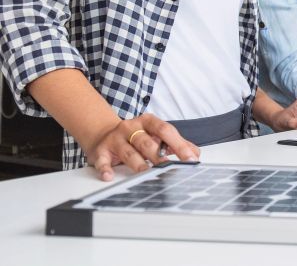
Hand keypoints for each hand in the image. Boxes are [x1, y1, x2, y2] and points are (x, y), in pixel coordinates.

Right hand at [85, 114, 199, 181]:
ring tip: (147, 173)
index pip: (166, 130)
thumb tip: (195, 153)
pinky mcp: (101, 150)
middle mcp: (131, 127)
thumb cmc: (136, 136)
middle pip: (147, 142)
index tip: (190, 158)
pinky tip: (109, 176)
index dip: (179, 144)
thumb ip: (174, 144)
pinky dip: (105, 168)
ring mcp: (115, 139)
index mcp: (148, 121)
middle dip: (159, 156)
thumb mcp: (155, 135)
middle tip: (170, 169)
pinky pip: (103, 160)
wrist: (104, 133)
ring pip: (129, 152)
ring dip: (139, 164)